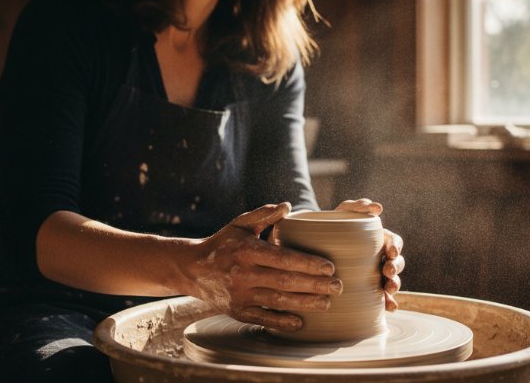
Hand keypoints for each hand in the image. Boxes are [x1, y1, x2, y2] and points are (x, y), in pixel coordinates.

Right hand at [187, 202, 341, 330]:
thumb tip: (287, 206)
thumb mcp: (240, 224)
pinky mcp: (237, 311)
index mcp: (247, 250)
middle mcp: (243, 274)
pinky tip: (300, 323)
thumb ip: (264, 215)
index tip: (329, 267)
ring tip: (327, 304)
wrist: (191, 268)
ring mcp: (240, 295)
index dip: (308, 264)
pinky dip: (281, 322)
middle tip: (338, 287)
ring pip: (277, 301)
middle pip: (285, 282)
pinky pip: (262, 318)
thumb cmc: (222, 243)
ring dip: (305, 304)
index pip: (283, 258)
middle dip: (314, 286)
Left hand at [334, 198, 404, 310]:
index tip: (391, 252)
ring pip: (391, 281)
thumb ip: (358, 206)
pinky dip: (388, 303)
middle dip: (396, 268)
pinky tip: (389, 308)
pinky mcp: (367, 289)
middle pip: (397, 263)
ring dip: (394, 286)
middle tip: (388, 272)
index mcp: (380, 240)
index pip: (394, 242)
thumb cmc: (333, 225)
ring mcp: (374, 274)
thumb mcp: (343, 212)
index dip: (396, 247)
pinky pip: (382, 298)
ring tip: (389, 290)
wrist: (314, 244)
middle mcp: (380, 258)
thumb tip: (376, 207)